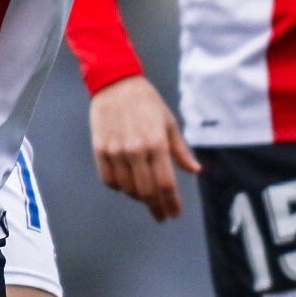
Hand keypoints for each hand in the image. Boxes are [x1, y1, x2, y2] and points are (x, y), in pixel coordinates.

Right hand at [88, 74, 198, 220]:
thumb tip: (195, 170)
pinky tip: (126, 185)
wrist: (115, 83)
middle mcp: (135, 150)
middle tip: (161, 214)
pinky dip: (119, 187)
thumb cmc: (146, 101)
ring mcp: (115, 151)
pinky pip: (109, 179)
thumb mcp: (168, 122)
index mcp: (157, 143)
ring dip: (138, 197)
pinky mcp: (99, 149)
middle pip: (146, 191)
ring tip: (146, 197)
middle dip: (156, 207)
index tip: (174, 214)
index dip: (171, 203)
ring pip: (127, 188)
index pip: (165, 184)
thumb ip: (180, 150)